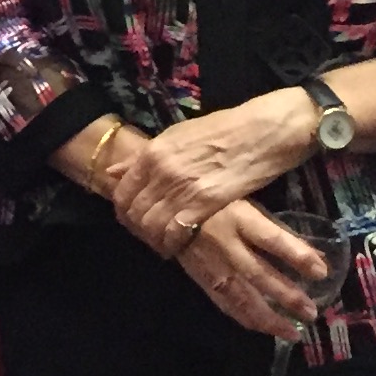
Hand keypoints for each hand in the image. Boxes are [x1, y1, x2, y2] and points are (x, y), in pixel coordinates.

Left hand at [109, 95, 312, 256]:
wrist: (263, 131)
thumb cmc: (224, 129)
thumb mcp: (178, 135)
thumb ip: (144, 156)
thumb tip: (112, 171)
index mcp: (153, 152)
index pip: (122, 190)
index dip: (123, 210)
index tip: (131, 218)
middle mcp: (162, 171)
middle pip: (134, 211)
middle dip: (137, 227)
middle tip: (147, 235)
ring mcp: (182, 188)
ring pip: (151, 224)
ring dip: (153, 238)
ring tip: (161, 242)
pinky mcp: (204, 204)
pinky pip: (175, 232)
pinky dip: (172, 243)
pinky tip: (177, 246)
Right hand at [177, 200, 325, 337]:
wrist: (163, 209)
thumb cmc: (213, 201)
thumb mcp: (246, 203)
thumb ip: (277, 229)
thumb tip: (315, 255)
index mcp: (239, 219)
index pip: (272, 239)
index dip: (297, 256)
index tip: (322, 272)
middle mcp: (225, 245)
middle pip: (258, 275)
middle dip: (286, 296)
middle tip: (311, 313)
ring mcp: (211, 265)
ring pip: (240, 297)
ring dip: (267, 318)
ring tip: (292, 333)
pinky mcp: (201, 279)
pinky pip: (224, 303)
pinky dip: (245, 318)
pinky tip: (262, 329)